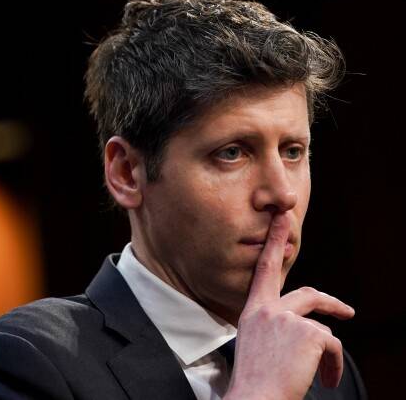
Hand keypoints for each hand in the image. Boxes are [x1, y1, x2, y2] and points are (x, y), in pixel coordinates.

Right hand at [224, 213, 355, 399]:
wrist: (255, 397)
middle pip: (307, 295)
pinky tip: (324, 380)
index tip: (283, 217)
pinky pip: (333, 346)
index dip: (275, 240)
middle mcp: (269, 310)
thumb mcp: (255, 345)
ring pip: (323, 329)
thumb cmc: (254, 380)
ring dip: (329, 354)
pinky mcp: (309, 333)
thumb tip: (304, 330)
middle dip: (330, 302)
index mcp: (252, 311)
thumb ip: (272, 328)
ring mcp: (288, 320)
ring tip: (325, 375)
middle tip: (347, 311)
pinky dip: (333, 366)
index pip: (266, 269)